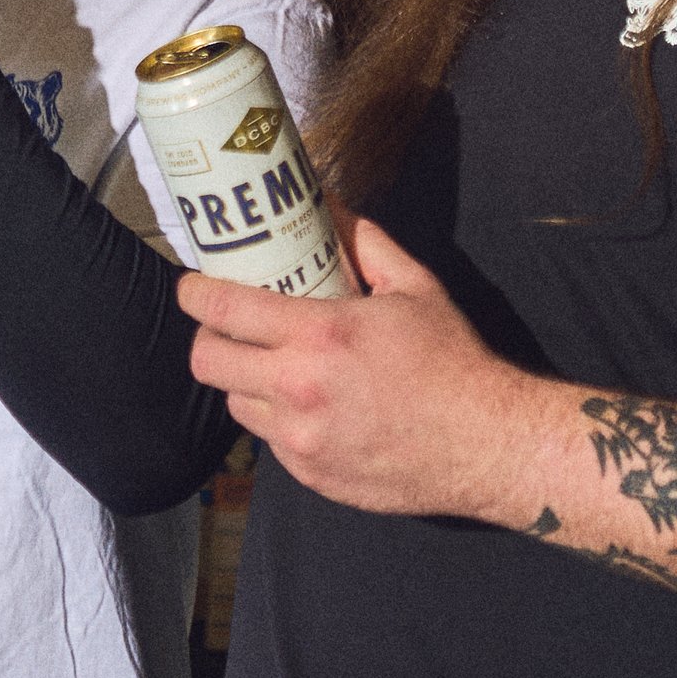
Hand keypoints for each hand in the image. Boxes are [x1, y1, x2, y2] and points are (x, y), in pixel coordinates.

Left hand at [180, 216, 548, 521]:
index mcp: (319, 336)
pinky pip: (269, 441)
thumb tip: (327, 203)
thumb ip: (364, 241)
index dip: (194, 294)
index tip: (190, 285)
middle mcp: (298, 390)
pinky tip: (309, 407)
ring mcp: (300, 439)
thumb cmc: (452, 362)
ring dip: (244, 383)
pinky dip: (277, 421)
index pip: (223, 310)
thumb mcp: (413, 286)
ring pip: (235, 405)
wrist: (486, 445)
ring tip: (271, 367)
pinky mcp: (310, 474)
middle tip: (226, 328)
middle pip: (208, 363)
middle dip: (207, 339)